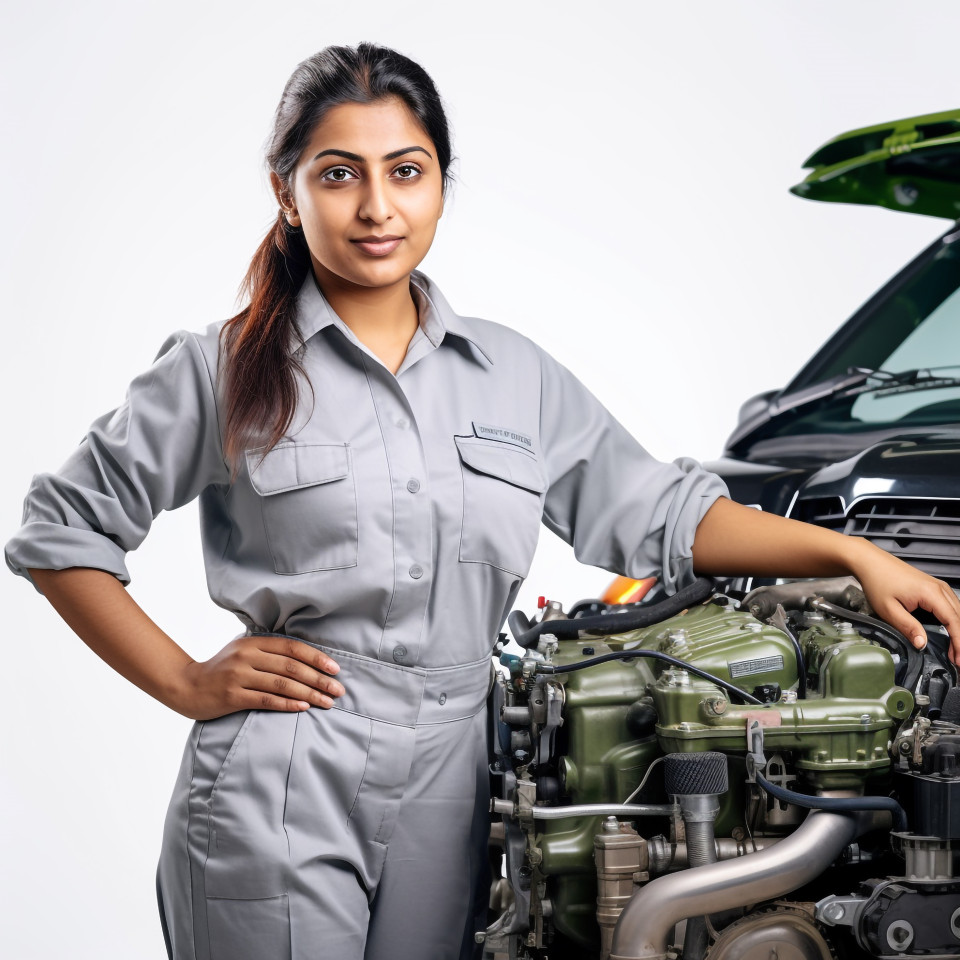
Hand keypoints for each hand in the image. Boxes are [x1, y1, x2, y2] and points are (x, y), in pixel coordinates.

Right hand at [172, 635, 344, 719]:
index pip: (292, 648)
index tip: (335, 669)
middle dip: (319, 679)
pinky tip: (304, 707)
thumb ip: (268, 650)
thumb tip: (307, 657)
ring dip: (309, 694)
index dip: (316, 657)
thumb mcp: (243, 651)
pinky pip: (267, 699)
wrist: (187, 686)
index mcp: (253, 642)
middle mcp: (247, 656)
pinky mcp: (232, 696)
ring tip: (327, 702)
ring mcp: (239, 676)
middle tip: (338, 690)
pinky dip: (288, 704)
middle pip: (291, 667)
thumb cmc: (222, 669)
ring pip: (282, 684)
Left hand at [848, 539, 959, 666]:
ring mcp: (938, 586)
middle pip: (959, 617)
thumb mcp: (888, 609)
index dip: (959, 642)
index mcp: (931, 593)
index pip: (954, 621)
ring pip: (957, 612)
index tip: (959, 659)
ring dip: (959, 632)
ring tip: (955, 652)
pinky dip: (953, 622)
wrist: (870, 561)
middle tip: (958, 661)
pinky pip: (950, 606)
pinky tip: (950, 634)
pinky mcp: (934, 587)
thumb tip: (923, 644)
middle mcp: (939, 588)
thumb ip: (907, 627)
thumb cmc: (877, 581)